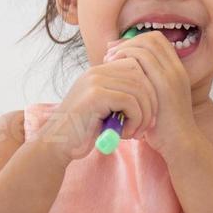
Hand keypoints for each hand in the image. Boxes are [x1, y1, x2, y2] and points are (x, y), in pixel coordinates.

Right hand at [39, 59, 158, 164]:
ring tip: (134, 132)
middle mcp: (97, 71)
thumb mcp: (106, 108)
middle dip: (151, 103)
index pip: (137, 66)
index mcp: (100, 71)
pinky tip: (125, 133)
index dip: (148, 88)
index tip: (147, 112)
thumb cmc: (84, 130)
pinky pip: (130, 102)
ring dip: (144, 115)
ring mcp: (95, 80)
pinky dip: (135, 120)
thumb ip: (122, 95)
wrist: (57, 145)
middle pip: (142, 76)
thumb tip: (155, 92)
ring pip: (139, 90)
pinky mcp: (95, 95)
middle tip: (145, 126)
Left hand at [104, 29, 197, 155]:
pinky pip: (142, 58)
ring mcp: (172, 74)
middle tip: (110, 52)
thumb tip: (126, 71)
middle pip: (151, 39)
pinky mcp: (163, 83)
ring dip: (124, 48)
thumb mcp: (158, 99)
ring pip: (146, 45)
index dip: (136, 40)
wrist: (180, 142)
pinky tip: (114, 68)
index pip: (157, 40)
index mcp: (177, 70)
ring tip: (110, 59)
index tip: (118, 50)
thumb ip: (147, 84)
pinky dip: (125, 57)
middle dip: (128, 42)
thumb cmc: (163, 125)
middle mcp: (176, 68)